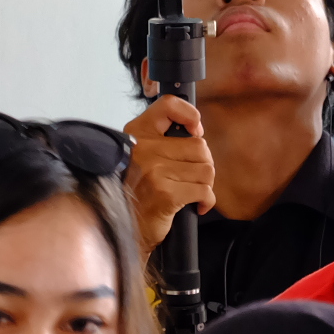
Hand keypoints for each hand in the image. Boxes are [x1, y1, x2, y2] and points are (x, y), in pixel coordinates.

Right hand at [123, 96, 215, 248]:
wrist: (126, 228)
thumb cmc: (137, 192)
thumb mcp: (140, 156)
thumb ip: (161, 140)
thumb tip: (195, 131)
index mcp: (137, 134)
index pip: (168, 106)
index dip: (190, 115)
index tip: (195, 130)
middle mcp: (144, 149)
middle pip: (199, 146)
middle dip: (204, 164)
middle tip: (193, 177)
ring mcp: (154, 171)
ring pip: (206, 169)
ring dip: (206, 184)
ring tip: (192, 191)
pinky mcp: (166, 194)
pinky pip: (204, 190)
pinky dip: (207, 200)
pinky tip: (197, 205)